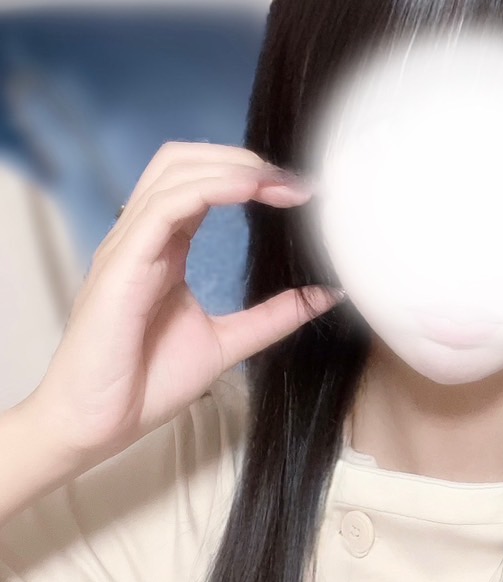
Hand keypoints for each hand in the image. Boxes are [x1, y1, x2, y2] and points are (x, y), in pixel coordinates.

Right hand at [29, 140, 340, 459]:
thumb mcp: (225, 344)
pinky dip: (208, 190)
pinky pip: (164, 208)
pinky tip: (247, 191)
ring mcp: (128, 246)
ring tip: (279, 183)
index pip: (201, 184)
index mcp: (164, 248)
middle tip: (293, 182)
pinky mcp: (121, 265)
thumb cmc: (145, 383)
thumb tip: (324, 296)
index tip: (299, 192)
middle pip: (184, 161)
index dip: (251, 177)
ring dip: (233, 168)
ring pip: (174, 172)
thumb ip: (271, 318)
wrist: (98, 422)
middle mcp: (143, 237)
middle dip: (242, 159)